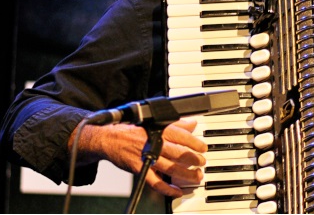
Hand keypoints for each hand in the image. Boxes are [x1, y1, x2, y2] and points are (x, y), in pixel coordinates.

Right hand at [73, 117, 206, 197]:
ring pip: (171, 168)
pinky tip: (177, 191)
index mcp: (159, 130)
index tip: (203, 148)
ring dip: (186, 174)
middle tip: (202, 163)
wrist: (110, 138)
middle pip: (179, 153)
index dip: (195, 143)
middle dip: (193, 159)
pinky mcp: (140, 169)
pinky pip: (156, 182)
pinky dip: (168, 189)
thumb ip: (175, 124)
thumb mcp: (156, 122)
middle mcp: (154, 144)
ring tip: (196, 176)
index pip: (182, 136)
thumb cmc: (133, 130)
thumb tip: (192, 123)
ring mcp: (148, 158)